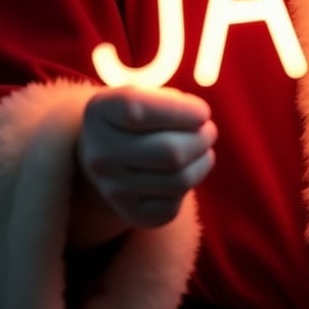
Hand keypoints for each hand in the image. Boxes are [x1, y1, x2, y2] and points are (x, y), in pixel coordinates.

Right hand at [76, 85, 217, 230]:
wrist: (109, 157)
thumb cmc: (140, 117)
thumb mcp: (146, 95)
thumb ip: (170, 101)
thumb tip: (199, 120)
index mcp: (100, 112)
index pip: (138, 111)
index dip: (181, 111)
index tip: (202, 112)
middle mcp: (100, 154)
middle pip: (170, 152)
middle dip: (202, 139)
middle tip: (209, 131)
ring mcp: (112, 189)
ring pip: (180, 180)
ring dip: (203, 161)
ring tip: (204, 148)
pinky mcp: (131, 214)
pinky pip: (175, 205)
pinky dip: (191, 184)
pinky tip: (187, 169)